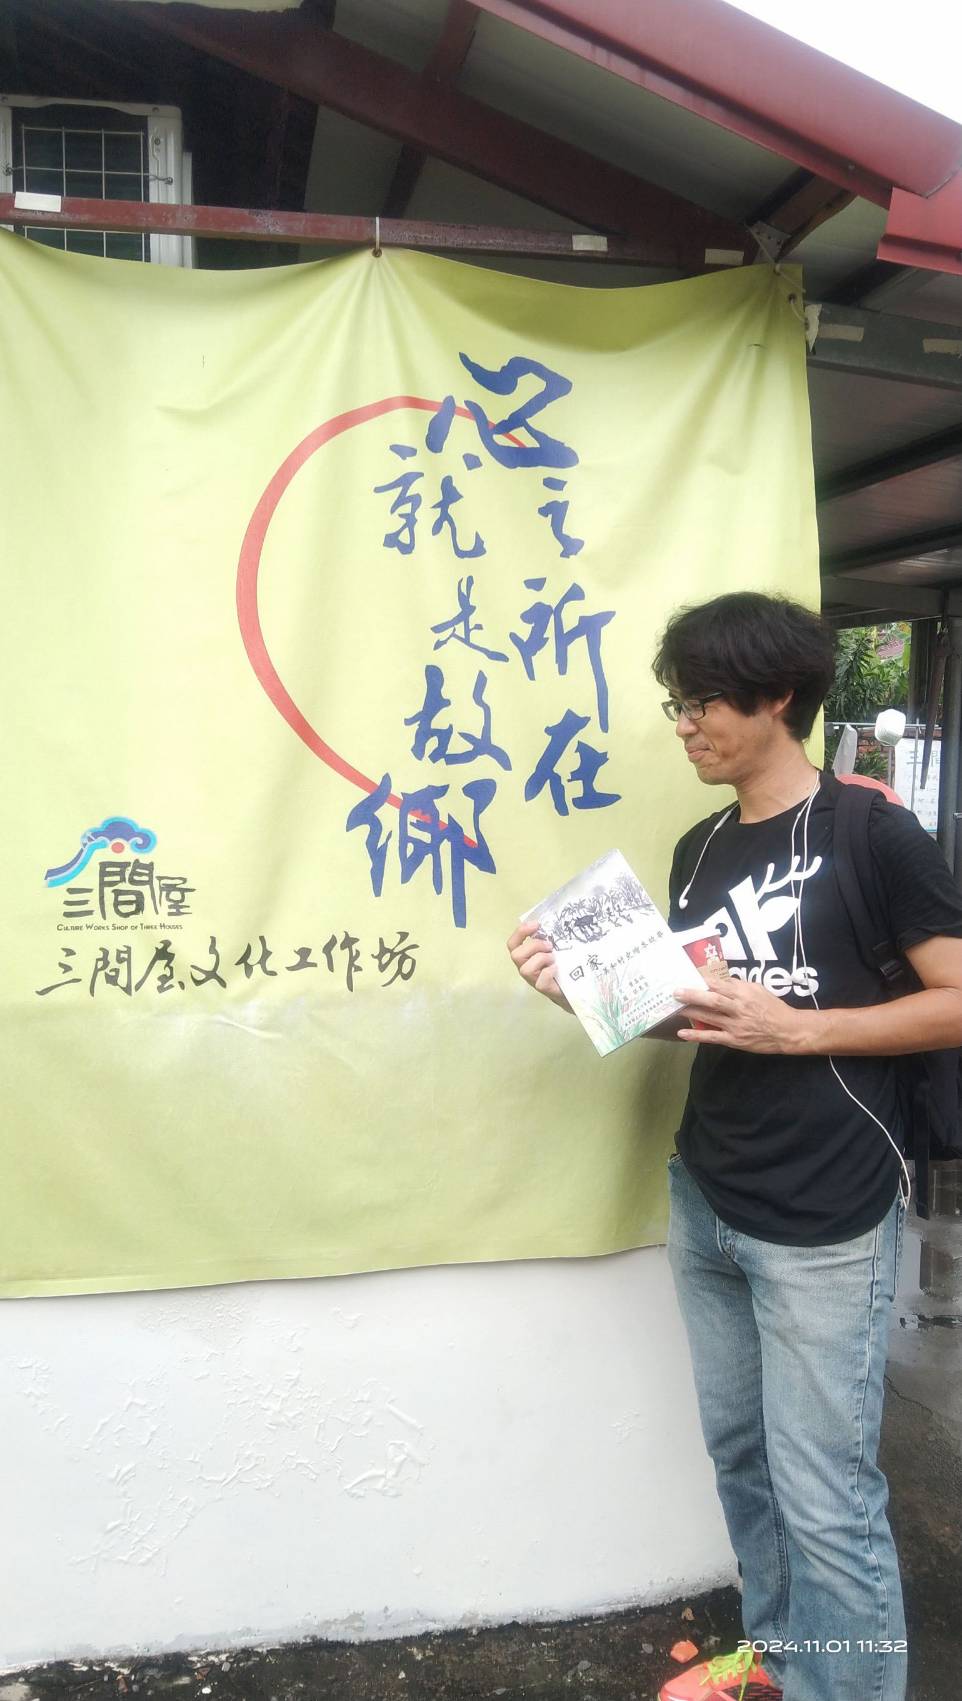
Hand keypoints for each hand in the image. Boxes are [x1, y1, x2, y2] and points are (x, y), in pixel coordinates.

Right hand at [506, 919, 572, 1013]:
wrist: (574, 986)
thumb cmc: (561, 964)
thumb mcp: (554, 948)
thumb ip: (549, 938)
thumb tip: (554, 920)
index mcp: (526, 956)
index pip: (513, 943)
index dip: (521, 932)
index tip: (536, 924)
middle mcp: (526, 967)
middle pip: (516, 955)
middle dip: (533, 946)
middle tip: (549, 945)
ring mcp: (533, 979)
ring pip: (526, 969)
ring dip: (541, 959)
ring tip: (553, 958)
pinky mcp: (543, 988)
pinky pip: (540, 982)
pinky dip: (549, 972)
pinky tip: (557, 968)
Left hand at [673, 978, 807, 1052]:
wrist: (787, 1030)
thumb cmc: (772, 1007)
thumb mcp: (758, 989)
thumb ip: (739, 985)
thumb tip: (720, 981)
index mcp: (744, 994)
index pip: (720, 985)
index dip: (703, 982)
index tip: (689, 977)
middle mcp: (738, 1009)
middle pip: (712, 1001)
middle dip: (692, 995)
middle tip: (675, 992)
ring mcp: (735, 1025)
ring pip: (709, 1017)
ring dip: (690, 1012)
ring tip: (674, 1008)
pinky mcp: (734, 1040)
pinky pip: (712, 1037)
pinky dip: (696, 1035)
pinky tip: (682, 1033)